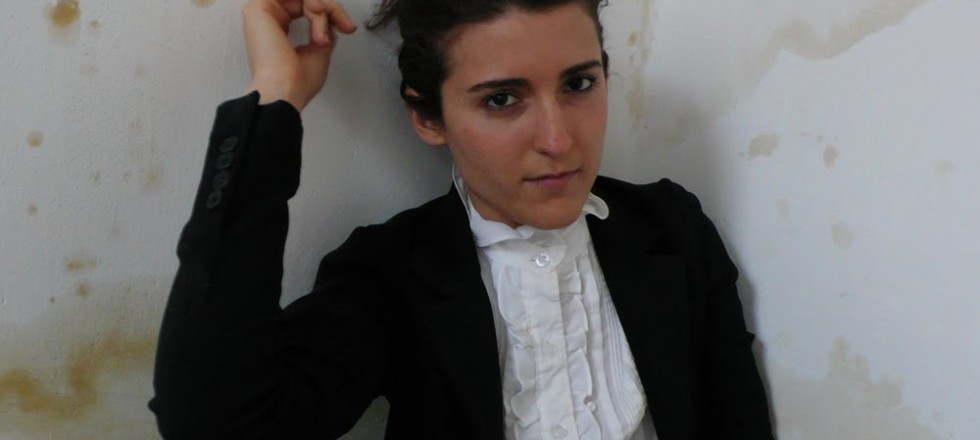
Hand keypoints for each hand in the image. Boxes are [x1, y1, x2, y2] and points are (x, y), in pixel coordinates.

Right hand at [242, 0, 356, 110]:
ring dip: (324, 9)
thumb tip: (330, 18)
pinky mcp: (259, 7)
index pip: (307, 10)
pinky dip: (313, 4)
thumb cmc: (297, 82)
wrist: (285, 90)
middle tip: (344, 25)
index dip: (332, 14)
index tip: (348, 28)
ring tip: (323, 33)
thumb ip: (323, 29)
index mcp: (278, 31)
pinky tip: (317, 14)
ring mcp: (263, 12)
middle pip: (307, 0)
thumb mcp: (320, 50)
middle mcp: (269, 21)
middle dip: (332, 9)